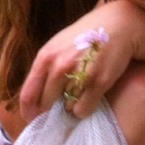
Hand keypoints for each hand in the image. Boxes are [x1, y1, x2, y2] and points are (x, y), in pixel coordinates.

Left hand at [17, 1, 137, 121]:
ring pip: (67, 108)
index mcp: (45, 57)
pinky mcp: (98, 82)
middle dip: (52, 109)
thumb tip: (35, 97)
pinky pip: (83, 110)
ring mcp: (78, 75)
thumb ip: (45, 68)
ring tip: (81, 92)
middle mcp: (59, 66)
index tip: (32, 119)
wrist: (117, 25)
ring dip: (72, 106)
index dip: (28, 112)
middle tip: (60, 105)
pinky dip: (86, 108)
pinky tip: (91, 96)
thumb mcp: (57, 46)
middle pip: (46, 105)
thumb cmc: (85, 36)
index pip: (27, 95)